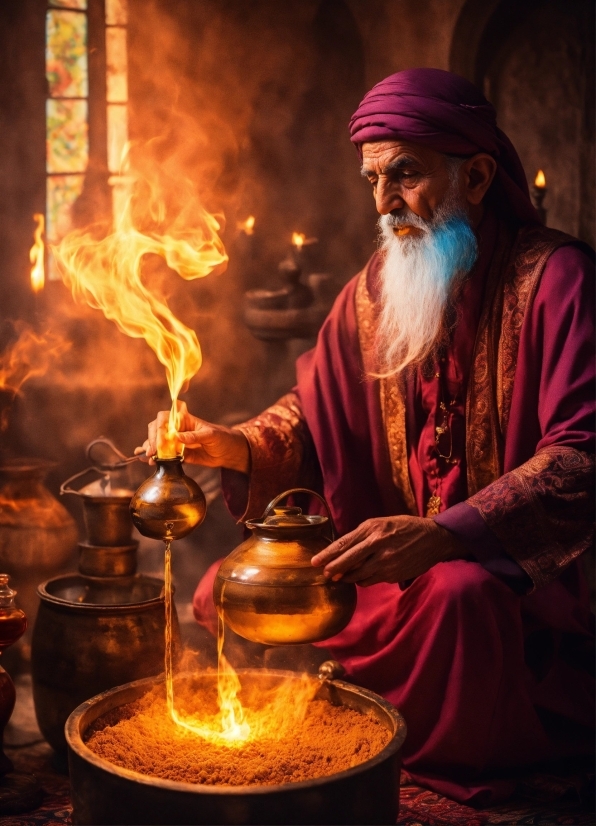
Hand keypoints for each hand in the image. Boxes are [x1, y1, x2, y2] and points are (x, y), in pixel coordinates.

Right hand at [134, 401, 249, 472]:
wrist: (229, 453)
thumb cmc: (222, 438)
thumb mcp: (210, 435)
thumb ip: (194, 436)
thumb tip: (176, 437)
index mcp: (184, 419)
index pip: (166, 417)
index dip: (160, 425)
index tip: (160, 437)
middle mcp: (178, 429)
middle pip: (158, 429)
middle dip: (153, 438)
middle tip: (153, 451)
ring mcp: (177, 442)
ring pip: (158, 442)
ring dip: (151, 448)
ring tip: (149, 457)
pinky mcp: (178, 454)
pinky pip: (164, 455)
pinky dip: (155, 457)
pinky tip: (147, 461)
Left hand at [311, 515, 465, 585]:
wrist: (433, 538)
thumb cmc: (404, 527)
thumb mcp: (382, 523)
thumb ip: (362, 535)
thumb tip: (342, 550)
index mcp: (372, 528)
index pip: (344, 543)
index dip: (327, 554)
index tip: (314, 562)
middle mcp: (378, 544)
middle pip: (348, 561)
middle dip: (333, 569)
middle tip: (324, 574)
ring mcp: (386, 561)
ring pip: (358, 574)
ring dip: (348, 577)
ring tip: (342, 576)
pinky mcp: (393, 574)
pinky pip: (371, 580)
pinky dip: (364, 580)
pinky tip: (362, 576)